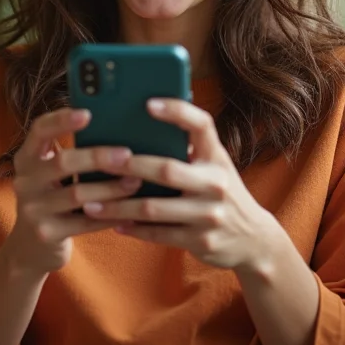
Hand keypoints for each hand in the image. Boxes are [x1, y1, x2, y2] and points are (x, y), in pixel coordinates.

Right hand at [4, 107, 141, 276]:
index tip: (88, 113)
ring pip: (77, 194)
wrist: (32, 248)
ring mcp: (33, 209)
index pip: (39, 130)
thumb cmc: (53, 197)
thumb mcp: (52, 173)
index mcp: (27, 158)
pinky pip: (85, 223)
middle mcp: (24, 181)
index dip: (61, 119)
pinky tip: (130, 209)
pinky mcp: (47, 234)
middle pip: (62, 162)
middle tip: (127, 154)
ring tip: (135, 181)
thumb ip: (71, 152)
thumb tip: (115, 127)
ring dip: (110, 188)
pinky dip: (110, 214)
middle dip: (97, 157)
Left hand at [82, 99, 280, 274]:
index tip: (148, 103)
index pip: (201, 124)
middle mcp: (216, 182)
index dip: (177, 111)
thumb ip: (188, 147)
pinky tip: (113, 224)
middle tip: (101, 160)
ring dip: (119, 206)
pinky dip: (133, 229)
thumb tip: (145, 117)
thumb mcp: (213, 165)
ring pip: (154, 208)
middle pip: (167, 169)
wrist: (254, 239)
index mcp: (217, 156)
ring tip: (90, 202)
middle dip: (131, 165)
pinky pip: (158, 234)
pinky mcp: (201, 241)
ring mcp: (209, 214)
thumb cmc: (219, 191)